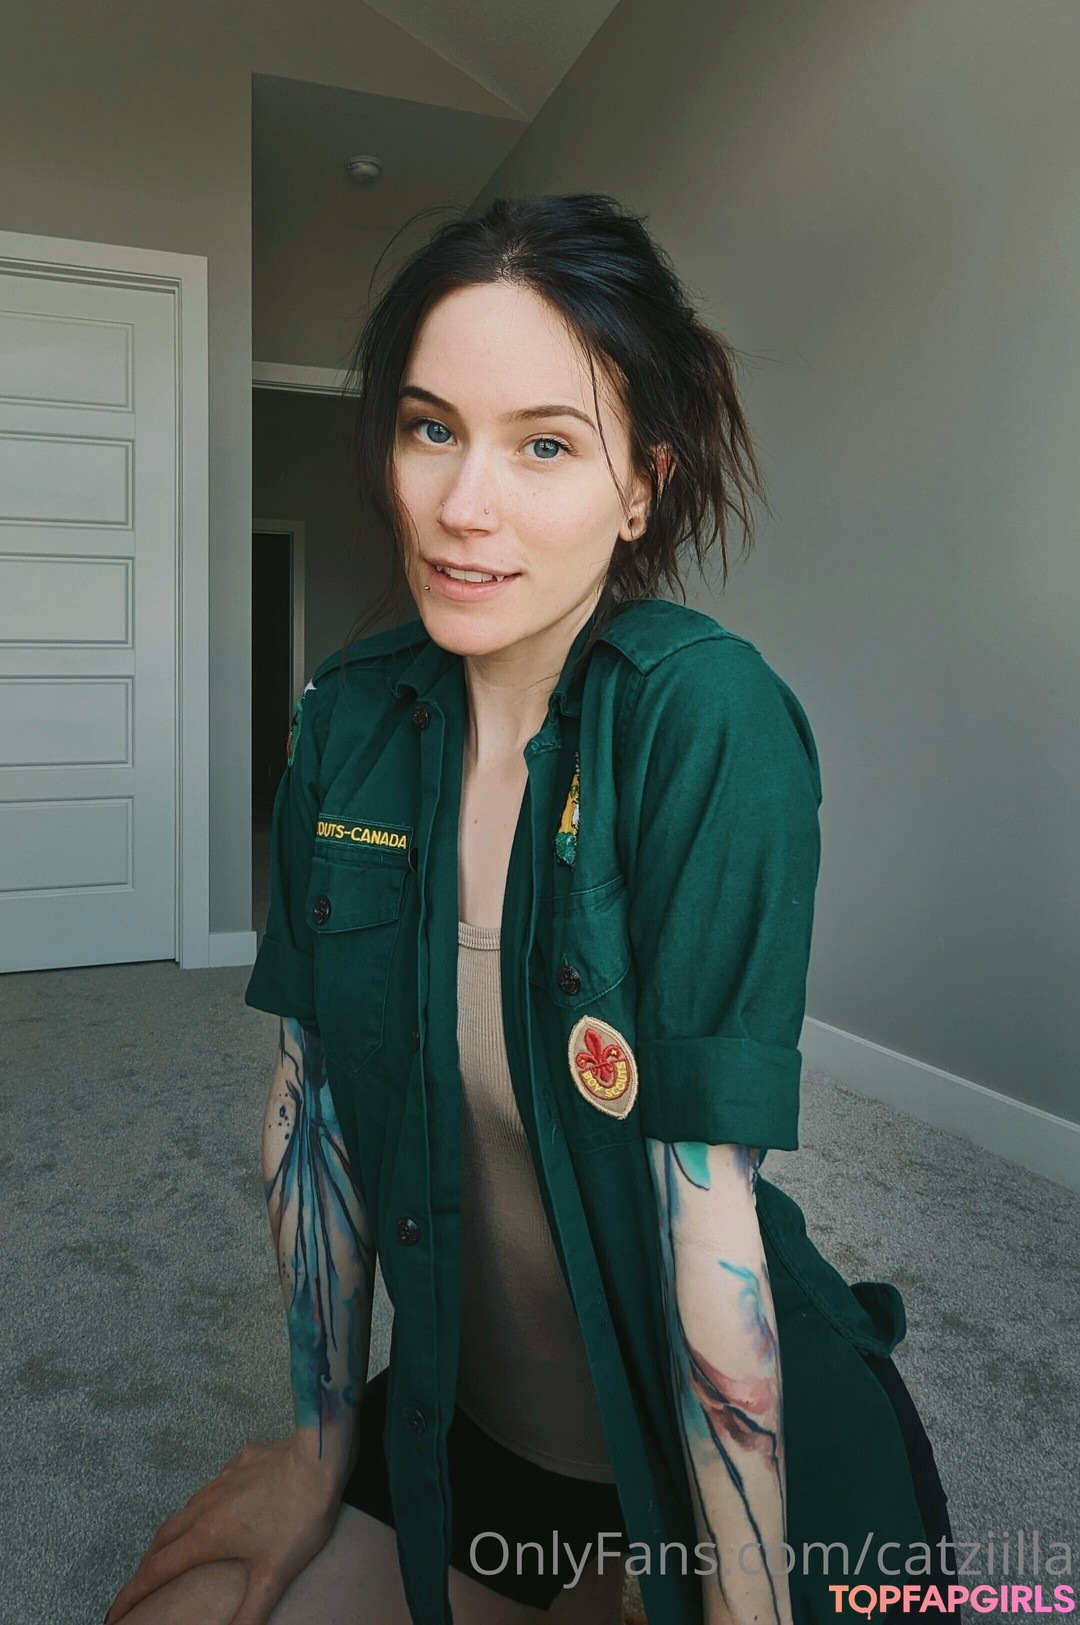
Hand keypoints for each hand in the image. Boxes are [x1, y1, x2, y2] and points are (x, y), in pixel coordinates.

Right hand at [103, 1433, 344, 1624]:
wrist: (320, 1455)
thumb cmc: (299, 1517)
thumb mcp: (275, 1574)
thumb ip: (250, 1613)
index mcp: (207, 1535)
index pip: (156, 1571)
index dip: (131, 1595)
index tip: (113, 1614)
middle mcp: (205, 1505)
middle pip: (162, 1538)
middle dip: (146, 1565)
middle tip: (141, 1586)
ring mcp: (223, 1479)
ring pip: (186, 1509)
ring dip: (174, 1534)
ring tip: (176, 1550)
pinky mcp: (242, 1459)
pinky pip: (214, 1484)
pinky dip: (205, 1504)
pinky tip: (220, 1506)